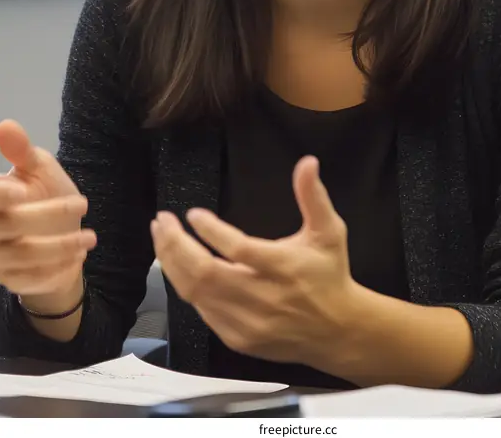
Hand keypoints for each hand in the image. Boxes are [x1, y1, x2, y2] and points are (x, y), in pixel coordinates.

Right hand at [0, 119, 95, 296]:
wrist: (57, 232)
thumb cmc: (44, 192)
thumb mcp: (37, 167)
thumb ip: (22, 151)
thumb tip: (5, 126)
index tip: (21, 191)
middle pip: (6, 225)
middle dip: (46, 215)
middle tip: (84, 204)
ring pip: (21, 254)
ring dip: (60, 246)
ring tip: (91, 237)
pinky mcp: (9, 279)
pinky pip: (29, 278)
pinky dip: (56, 270)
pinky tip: (77, 259)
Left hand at [152, 155, 356, 369]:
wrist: (338, 331)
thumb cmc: (329, 274)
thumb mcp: (329, 231)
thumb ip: (313, 196)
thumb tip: (307, 162)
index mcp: (284, 267)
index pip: (239, 249)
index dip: (211, 231)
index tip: (192, 214)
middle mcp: (263, 298)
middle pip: (206, 274)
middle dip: (176, 245)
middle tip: (161, 221)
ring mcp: (248, 323)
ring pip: (196, 294)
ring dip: (173, 264)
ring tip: (161, 238)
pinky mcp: (238, 338)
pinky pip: (202, 311)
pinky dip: (185, 286)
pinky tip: (178, 266)